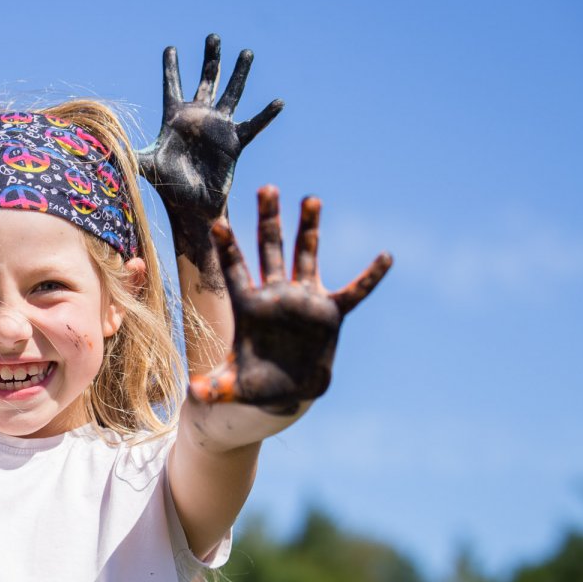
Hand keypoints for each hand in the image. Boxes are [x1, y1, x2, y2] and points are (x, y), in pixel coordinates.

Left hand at [137, 35, 282, 276]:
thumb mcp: (144, 165)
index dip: (170, 67)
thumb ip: (124, 152)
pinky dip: (266, 114)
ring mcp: (218, 127)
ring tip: (247, 52)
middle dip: (209, 58)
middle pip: (205, 80)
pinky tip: (279, 101)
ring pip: (231, 93)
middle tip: (213, 36)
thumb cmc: (168, 186)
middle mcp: (199, 118)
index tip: (170, 48)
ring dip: (239, 73)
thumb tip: (94, 148)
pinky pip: (253, 124)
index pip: (172, 86)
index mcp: (175, 118)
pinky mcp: (234, 142)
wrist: (191, 206)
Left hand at [189, 186, 391, 410]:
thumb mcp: (233, 387)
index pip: (235, 272)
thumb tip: (196, 393)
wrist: (284, 391)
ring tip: (310, 199)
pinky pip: (354, 291)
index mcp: (249, 308)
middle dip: (269, 220)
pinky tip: (386, 257)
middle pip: (270, 250)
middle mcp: (276, 296)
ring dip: (309, 229)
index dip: (227, 249)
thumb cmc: (254, 385)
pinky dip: (370, 277)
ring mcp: (304, 300)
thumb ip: (216, 386)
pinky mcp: (329, 313)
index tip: (216, 224)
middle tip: (266, 189)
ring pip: (306, 257)